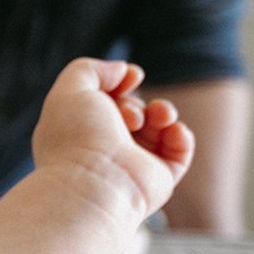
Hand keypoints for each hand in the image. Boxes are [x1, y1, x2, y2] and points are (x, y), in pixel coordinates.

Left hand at [32, 59, 195, 221]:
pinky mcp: (157, 179)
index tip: (131, 77)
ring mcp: (131, 165)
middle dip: (135, 103)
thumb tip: (123, 71)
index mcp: (78, 131)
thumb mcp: (72, 88)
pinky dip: (181, 136)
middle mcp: (103, 149)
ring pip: (157, 127)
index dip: (121, 82)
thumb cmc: (78, 138)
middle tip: (128, 117)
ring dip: (163, 112)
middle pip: (132, 110)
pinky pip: (178, 150)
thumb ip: (92, 69)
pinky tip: (173, 130)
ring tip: (159, 116)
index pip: (105, 99)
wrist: (96, 184)